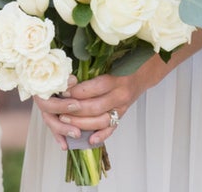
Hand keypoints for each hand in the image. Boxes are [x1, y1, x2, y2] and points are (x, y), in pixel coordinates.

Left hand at [33, 61, 160, 147]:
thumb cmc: (120, 65)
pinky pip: (112, 128)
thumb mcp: (108, 62)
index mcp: (116, 80)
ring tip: (66, 121)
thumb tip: (66, 76)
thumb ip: (91, 69)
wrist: (142, 73)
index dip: (75, 92)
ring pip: (101, 120)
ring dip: (82, 123)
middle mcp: (120, 96)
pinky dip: (101, 135)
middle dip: (74, 110)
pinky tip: (90, 139)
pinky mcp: (122, 115)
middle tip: (59, 110)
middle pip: (95, 107)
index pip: (93, 89)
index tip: (61, 92)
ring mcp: (122, 108)